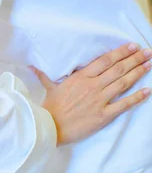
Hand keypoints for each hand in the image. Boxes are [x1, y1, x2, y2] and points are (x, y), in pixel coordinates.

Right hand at [30, 43, 151, 144]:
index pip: (104, 61)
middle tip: (147, 52)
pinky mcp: (104, 115)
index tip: (131, 46)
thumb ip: (44, 74)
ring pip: (123, 83)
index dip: (119, 52)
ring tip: (149, 64)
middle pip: (117, 69)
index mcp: (81, 76)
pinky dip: (137, 97)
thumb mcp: (49, 86)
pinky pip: (123, 104)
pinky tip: (147, 90)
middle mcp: (93, 85)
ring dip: (138, 72)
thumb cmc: (50, 106)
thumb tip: (31, 65)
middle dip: (134, 59)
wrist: (50, 126)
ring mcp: (99, 100)